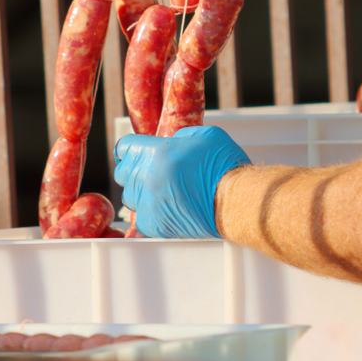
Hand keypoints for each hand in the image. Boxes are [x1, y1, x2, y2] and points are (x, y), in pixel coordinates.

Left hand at [113, 125, 250, 237]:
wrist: (238, 201)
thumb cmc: (226, 166)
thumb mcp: (204, 135)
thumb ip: (179, 136)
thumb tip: (169, 142)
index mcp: (156, 152)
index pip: (125, 148)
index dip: (131, 149)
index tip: (135, 153)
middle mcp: (147, 177)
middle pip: (123, 173)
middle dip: (135, 170)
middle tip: (151, 172)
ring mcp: (148, 203)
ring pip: (129, 196)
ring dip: (140, 193)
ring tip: (161, 192)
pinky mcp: (154, 225)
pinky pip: (140, 218)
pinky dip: (149, 214)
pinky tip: (166, 209)